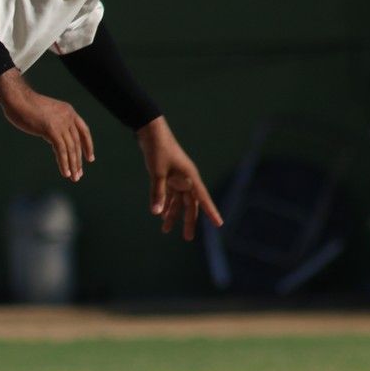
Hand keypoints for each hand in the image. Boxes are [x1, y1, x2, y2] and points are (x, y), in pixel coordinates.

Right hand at [0, 69, 94, 180]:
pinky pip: (61, 150)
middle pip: (77, 143)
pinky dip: (64, 163)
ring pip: (71, 148)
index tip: (90, 158)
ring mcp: (61, 123)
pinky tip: (65, 172)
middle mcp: (68, 117)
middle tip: (78, 175)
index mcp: (69, 111)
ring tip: (73, 177)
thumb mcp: (46, 113)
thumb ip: (53, 124)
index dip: (88, 146)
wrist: (17, 99)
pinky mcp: (52, 130)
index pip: (84, 131)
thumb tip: (54, 137)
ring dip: (73, 165)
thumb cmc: (26, 106)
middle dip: (78, 160)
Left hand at [135, 116, 221, 240]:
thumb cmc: (157, 150)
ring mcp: (177, 177)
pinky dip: (166, 204)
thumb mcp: (157, 173)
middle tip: (187, 238)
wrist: (150, 132)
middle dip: (188, 221)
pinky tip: (161, 214)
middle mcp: (186, 178)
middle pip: (190, 204)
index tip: (219, 224)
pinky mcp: (168, 175)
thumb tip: (156, 213)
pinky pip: (170, 194)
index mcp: (190, 177)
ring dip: (172, 214)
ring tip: (165, 230)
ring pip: (178, 200)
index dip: (211, 212)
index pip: (203, 198)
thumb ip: (158, 194)